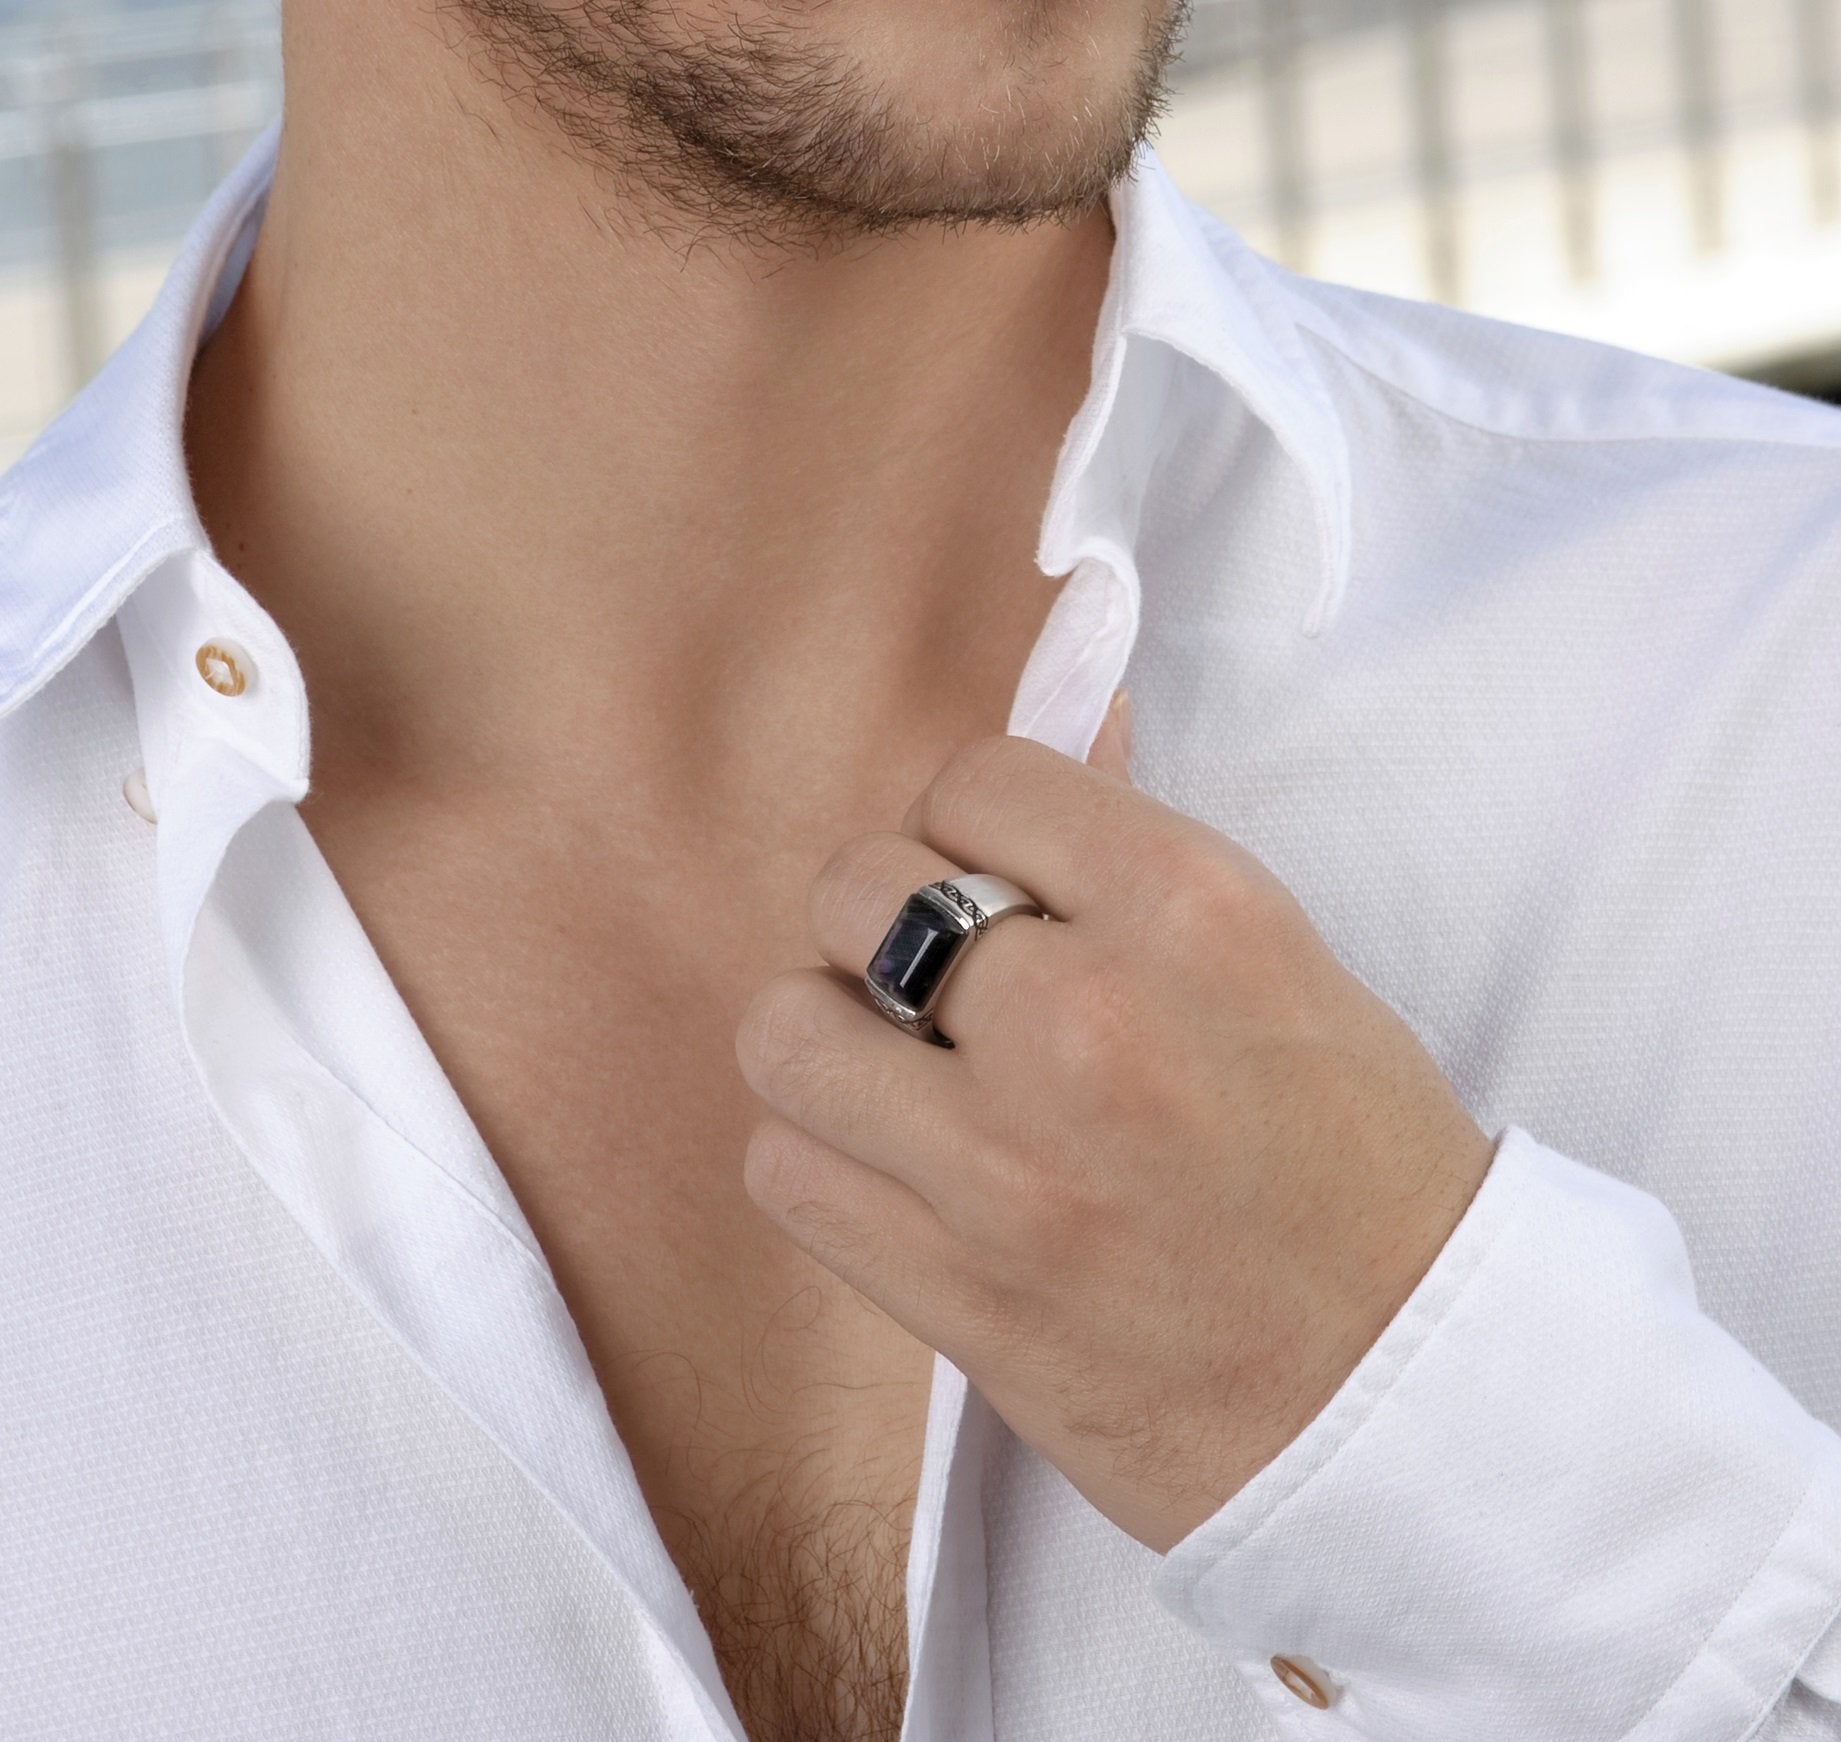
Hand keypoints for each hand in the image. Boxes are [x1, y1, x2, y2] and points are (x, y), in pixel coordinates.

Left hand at [733, 690, 1498, 1553]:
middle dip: (883, 921)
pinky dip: (821, 1159)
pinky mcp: (952, 1290)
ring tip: (895, 1076)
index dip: (970, 828)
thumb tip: (1068, 729)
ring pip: (784, 1029)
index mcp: (1192, 911)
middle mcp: (1087, 1019)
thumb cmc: (1357, 1167)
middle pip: (853, 886)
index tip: (994, 886)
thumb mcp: (1276, 961)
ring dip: (829, 1041)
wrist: (1403, 1392)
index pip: (975, 777)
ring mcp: (1006, 1165)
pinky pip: (784, 1170)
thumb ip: (1133, 855)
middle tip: (942, 985)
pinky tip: (895, 1172)